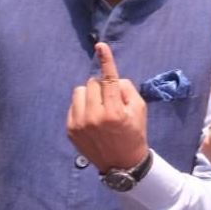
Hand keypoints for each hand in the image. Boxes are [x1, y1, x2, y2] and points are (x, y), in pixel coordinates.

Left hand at [67, 42, 148, 172]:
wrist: (122, 163)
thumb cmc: (134, 132)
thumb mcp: (140, 109)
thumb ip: (126, 89)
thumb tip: (111, 79)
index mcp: (114, 111)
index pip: (109, 79)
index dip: (106, 60)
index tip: (100, 46)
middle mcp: (94, 117)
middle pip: (93, 83)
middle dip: (102, 87)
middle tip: (111, 101)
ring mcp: (79, 124)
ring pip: (80, 91)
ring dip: (90, 95)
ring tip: (99, 109)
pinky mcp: (70, 129)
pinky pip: (73, 105)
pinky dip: (83, 107)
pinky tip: (92, 120)